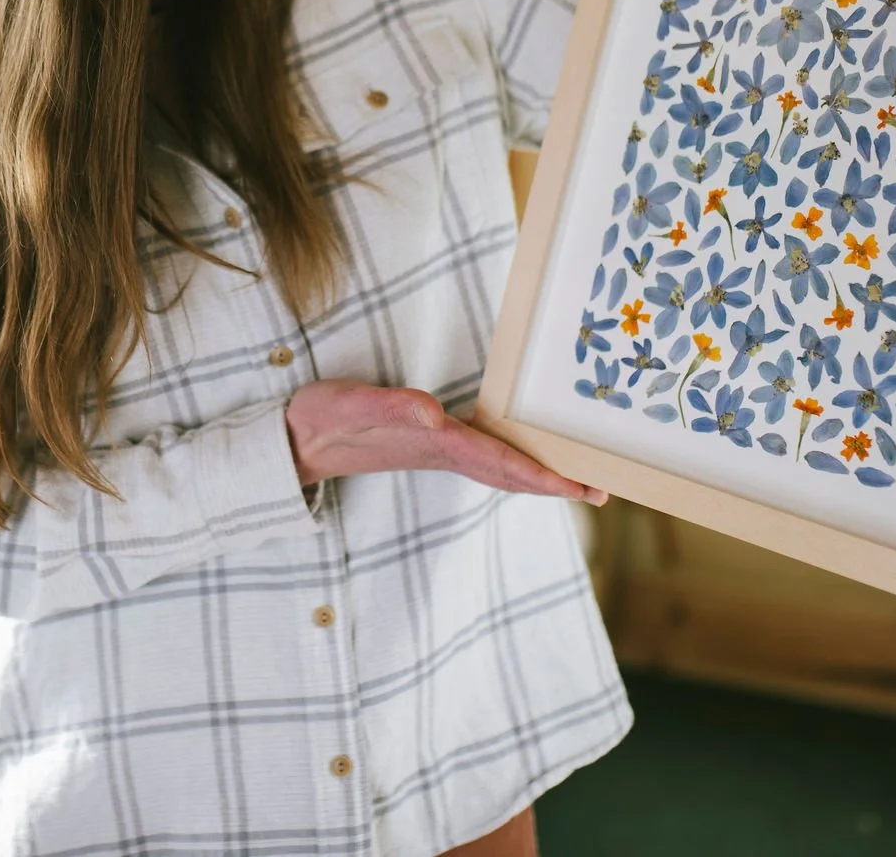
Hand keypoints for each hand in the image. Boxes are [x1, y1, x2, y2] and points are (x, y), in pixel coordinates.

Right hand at [285, 378, 606, 502]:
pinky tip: (520, 452)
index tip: (584, 488)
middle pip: (510, 475)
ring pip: (499, 468)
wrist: (294, 439)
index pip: (502, 464)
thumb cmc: (323, 419)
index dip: (545, 477)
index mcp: (434, 444)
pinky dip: (512, 459)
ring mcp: (435, 450)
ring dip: (538, 475)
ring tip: (575, 477)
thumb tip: (433, 411)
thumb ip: (390, 406)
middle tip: (601, 490)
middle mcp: (442, 451)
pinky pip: (483, 456)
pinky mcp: (427, 442)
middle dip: (555, 484)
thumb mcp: (351, 405)